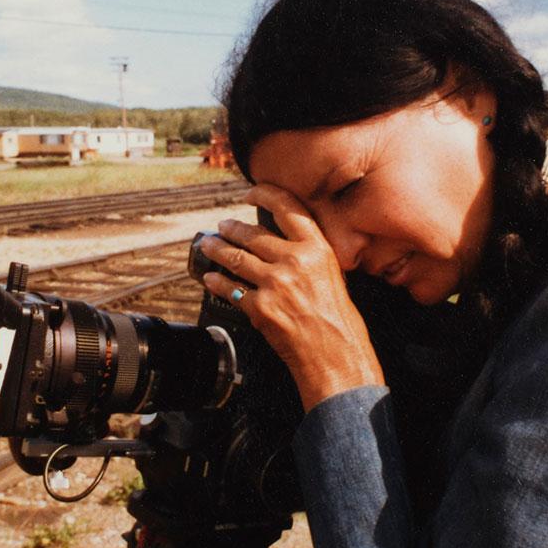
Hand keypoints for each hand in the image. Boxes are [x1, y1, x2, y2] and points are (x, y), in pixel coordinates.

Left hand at [198, 184, 383, 409]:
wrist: (336, 354)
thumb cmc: (338, 320)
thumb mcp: (333, 275)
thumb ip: (309, 255)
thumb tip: (281, 242)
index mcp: (317, 249)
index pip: (287, 208)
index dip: (265, 195)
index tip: (251, 193)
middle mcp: (295, 262)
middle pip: (253, 234)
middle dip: (232, 228)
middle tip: (223, 225)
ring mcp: (275, 284)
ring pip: (236, 258)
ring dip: (217, 249)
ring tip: (209, 244)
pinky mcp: (260, 308)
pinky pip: (230, 289)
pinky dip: (217, 282)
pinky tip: (211, 278)